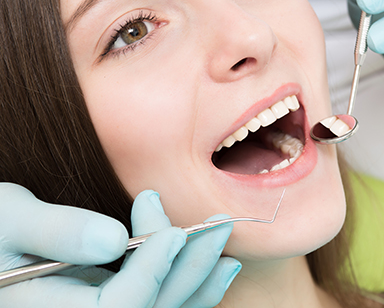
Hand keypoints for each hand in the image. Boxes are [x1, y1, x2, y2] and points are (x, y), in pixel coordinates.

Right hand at [0, 183, 239, 306]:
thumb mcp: (7, 218)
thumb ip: (53, 230)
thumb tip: (113, 239)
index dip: (149, 273)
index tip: (171, 231)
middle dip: (188, 270)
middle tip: (217, 226)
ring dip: (199, 284)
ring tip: (227, 252)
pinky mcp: (108, 306)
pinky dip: (190, 292)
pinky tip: (216, 270)